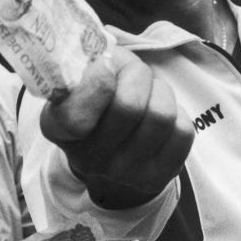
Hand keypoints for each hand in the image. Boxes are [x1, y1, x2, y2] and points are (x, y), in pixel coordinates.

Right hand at [40, 47, 193, 207]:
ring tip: (148, 92)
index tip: (104, 64)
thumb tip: (105, 67)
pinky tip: (158, 114)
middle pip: (130, 106)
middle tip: (132, 72)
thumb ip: (85, 68)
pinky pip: (182, 131)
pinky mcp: (158, 176)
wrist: (110, 147)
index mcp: (58, 129)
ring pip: (161, 115)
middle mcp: (87, 158)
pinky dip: (177, 113)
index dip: (95, 84)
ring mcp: (123, 172)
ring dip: (160, 91)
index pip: (75, 117)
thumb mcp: (78, 76)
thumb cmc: (95, 97)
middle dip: (138, 74)